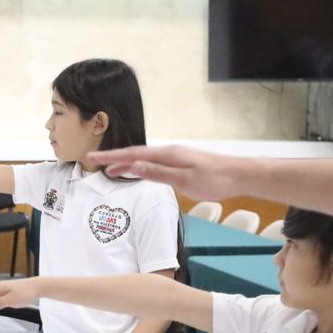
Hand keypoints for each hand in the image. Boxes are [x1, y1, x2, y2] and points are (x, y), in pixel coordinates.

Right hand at [86, 145, 244, 199]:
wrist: (239, 175)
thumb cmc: (215, 179)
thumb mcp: (184, 179)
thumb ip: (158, 173)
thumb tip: (134, 165)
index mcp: (167, 155)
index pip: (133, 155)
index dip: (112, 157)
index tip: (93, 157)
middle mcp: (169, 153)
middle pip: (135, 154)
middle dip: (114, 158)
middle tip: (93, 161)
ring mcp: (175, 158)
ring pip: (144, 159)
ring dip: (126, 164)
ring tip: (110, 170)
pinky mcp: (181, 164)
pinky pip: (153, 163)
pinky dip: (140, 166)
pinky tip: (138, 171)